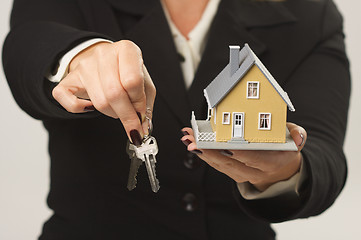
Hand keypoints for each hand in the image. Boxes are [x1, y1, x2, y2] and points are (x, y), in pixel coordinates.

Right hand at [52, 40, 155, 144]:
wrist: (103, 63)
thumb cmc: (127, 74)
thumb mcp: (144, 84)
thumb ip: (145, 105)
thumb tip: (143, 128)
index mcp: (126, 50)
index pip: (133, 81)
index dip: (138, 103)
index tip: (141, 114)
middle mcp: (104, 54)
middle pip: (115, 93)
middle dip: (127, 115)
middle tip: (132, 125)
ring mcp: (84, 65)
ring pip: (99, 102)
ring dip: (112, 113)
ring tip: (117, 109)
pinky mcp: (68, 79)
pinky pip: (71, 103)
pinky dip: (82, 110)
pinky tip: (91, 106)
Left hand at [181, 123, 305, 190]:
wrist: (279, 171)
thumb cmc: (284, 150)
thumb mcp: (294, 141)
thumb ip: (298, 135)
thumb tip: (299, 137)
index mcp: (271, 162)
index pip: (253, 158)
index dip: (238, 152)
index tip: (223, 145)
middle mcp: (254, 172)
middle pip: (229, 162)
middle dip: (209, 151)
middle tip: (193, 141)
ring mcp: (241, 174)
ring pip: (219, 164)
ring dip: (201, 151)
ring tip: (187, 138)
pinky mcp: (232, 171)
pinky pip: (216, 164)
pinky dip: (203, 154)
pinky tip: (192, 143)